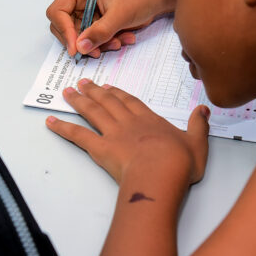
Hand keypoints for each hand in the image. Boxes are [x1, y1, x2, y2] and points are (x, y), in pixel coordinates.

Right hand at [46, 0, 176, 57]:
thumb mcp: (120, 15)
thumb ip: (99, 32)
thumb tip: (79, 47)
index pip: (57, 12)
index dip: (64, 31)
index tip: (76, 49)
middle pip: (64, 26)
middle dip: (81, 41)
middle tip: (96, 51)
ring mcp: (87, 10)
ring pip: (79, 35)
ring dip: (97, 44)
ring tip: (117, 42)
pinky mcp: (96, 20)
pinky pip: (92, 37)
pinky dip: (105, 42)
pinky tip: (122, 39)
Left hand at [46, 79, 209, 189]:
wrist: (161, 173)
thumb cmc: (179, 163)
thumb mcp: (198, 143)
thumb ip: (199, 125)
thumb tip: (204, 110)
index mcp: (150, 120)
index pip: (131, 102)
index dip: (119, 93)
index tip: (110, 87)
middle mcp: (129, 123)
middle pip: (108, 102)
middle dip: (95, 91)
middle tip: (83, 83)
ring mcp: (113, 134)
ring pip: (92, 112)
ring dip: (79, 101)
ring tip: (68, 93)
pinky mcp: (100, 148)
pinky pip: (77, 135)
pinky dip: (62, 128)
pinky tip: (50, 122)